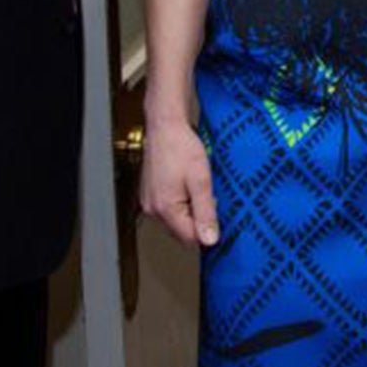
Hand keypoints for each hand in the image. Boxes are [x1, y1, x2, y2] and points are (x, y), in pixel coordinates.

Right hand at [140, 114, 219, 245]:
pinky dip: (181, 202)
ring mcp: (148, 202)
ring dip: (190, 211)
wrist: (165, 126)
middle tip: (208, 196)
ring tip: (197, 187)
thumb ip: (205, 212)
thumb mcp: (201, 180)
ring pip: (176, 220)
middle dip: (199, 220)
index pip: (190, 238)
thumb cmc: (181, 148)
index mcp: (165, 209)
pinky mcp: (149, 194)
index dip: (207, 230)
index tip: (218, 214)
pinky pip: (168, 209)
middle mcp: (152, 209)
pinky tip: (187, 185)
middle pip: (181, 231)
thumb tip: (209, 239)